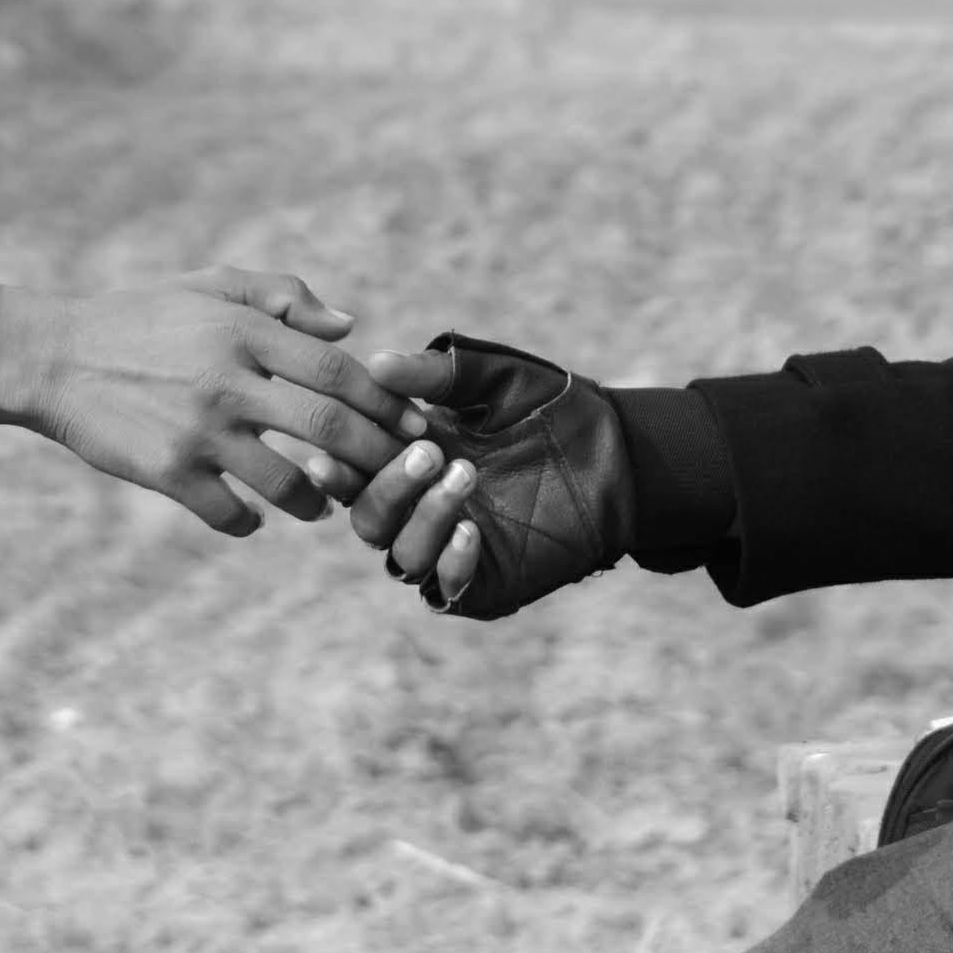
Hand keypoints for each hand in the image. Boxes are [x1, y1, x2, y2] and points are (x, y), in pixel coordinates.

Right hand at [0, 266, 407, 535]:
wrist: (55, 357)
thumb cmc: (142, 317)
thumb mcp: (209, 285)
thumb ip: (282, 297)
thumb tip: (350, 326)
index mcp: (244, 331)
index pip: (336, 369)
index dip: (384, 401)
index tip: (414, 424)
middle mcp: (227, 380)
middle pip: (327, 428)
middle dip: (375, 456)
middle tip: (398, 475)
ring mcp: (197, 430)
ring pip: (287, 482)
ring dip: (316, 499)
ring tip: (323, 502)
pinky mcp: (167, 471)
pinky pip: (229, 513)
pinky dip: (251, 522)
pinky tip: (255, 517)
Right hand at [341, 334, 632, 620]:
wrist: (618, 452)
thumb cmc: (551, 408)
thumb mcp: (492, 380)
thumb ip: (438, 373)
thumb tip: (377, 363)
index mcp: (409, 458)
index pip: (354, 470)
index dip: (339, 464)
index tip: (334, 448)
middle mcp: (421, 507)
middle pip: (368, 517)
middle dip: (388, 486)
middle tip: (430, 452)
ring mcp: (450, 547)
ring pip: (401, 555)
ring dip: (424, 517)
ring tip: (466, 476)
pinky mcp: (484, 582)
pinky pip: (446, 588)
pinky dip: (451, 563)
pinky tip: (473, 531)